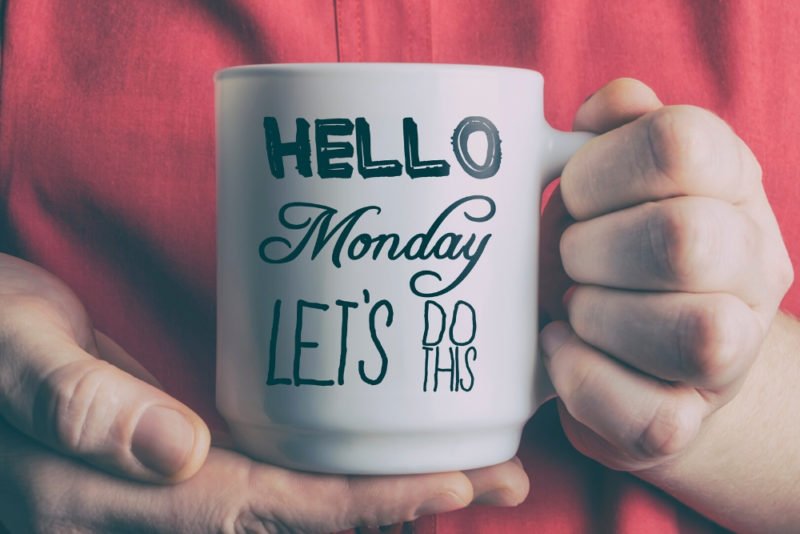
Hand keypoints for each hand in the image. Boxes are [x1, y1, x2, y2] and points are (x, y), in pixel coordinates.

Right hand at [0, 254, 527, 530]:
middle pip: (302, 523)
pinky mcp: (186, 464)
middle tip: (500, 475)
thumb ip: (77, 402)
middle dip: (402, 503)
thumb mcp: (17, 350)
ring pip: (297, 508)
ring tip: (474, 466)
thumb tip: (176, 453)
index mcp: (115, 501)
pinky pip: (275, 480)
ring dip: (385, 491)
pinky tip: (383, 454)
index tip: (450, 483)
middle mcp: (157, 510)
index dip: (358, 506)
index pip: (264, 514)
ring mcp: (176, 491)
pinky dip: (340, 475)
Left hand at [539, 79, 792, 471]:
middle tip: (569, 257)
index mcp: (729, 184)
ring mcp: (732, 354)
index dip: (599, 168)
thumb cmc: (608, 250)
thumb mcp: (609, 179)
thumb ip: (613, 130)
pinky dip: (582, 378)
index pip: (679, 144)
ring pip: (693, 334)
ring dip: (596, 316)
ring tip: (575, 306)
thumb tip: (605, 108)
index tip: (572, 192)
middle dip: (590, 249)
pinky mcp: (688, 421)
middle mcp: (752, 265)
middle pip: (683, 240)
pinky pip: (649, 417)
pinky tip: (563, 349)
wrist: (636, 350)